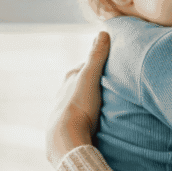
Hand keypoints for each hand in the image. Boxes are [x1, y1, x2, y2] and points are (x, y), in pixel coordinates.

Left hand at [46, 31, 110, 166]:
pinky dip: (83, 119)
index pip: (85, 68)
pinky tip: (91, 125)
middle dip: (92, 86)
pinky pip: (76, 120)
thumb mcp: (91, 77)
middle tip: (109, 90)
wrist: (66, 138)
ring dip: (87, 104)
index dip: (98, 68)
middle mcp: (62, 93)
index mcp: (69, 79)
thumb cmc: (80, 106)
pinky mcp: (62, 129)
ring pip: (77, 103)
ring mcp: (61, 111)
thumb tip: (102, 32)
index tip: (111, 71)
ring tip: (102, 109)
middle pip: (80, 86)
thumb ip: (96, 56)